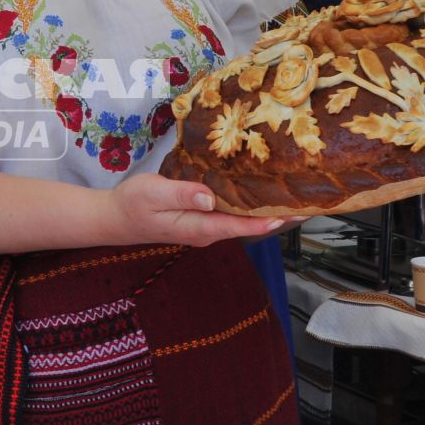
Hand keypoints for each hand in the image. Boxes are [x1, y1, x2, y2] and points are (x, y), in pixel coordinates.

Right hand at [95, 174, 284, 247]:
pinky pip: (232, 214)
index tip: (290, 215)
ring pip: (242, 219)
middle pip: (248, 225)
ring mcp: (206, 227)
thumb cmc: (132, 204)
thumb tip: (209, 196)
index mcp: (197, 227)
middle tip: (308, 201)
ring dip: (268, 210)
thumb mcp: (152, 193)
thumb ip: (181, 194)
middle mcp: (207, 231)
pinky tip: (262, 193)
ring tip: (295, 196)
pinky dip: (250, 205)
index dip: (265, 220)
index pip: (238, 226)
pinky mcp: (203, 219)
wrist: (115, 219)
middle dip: (277, 215)